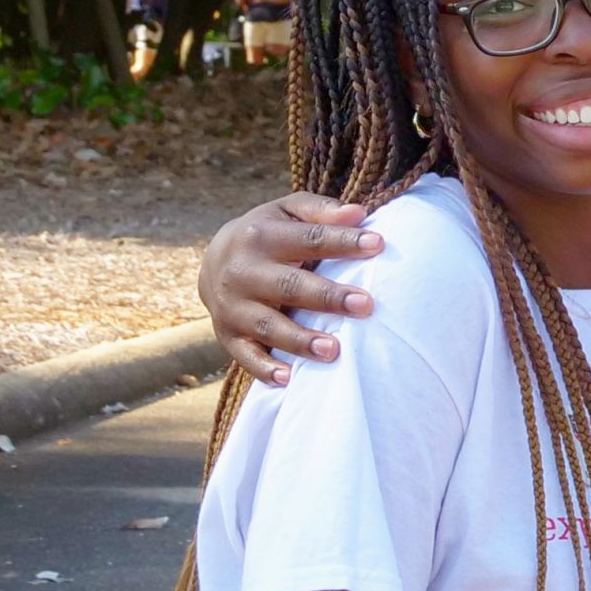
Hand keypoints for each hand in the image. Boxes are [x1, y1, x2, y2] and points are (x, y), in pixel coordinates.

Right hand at [204, 194, 382, 382]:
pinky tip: (290, 379)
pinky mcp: (228, 336)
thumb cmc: (267, 234)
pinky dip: (265, 369)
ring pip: (268, 325)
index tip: (378, 245)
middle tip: (366, 306)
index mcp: (261, 235)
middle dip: (327, 297)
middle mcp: (243, 271)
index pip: (308, 239)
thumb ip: (320, 212)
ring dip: (300, 340)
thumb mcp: (287, 212)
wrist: (212, 263)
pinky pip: (246, 356)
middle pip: (289, 286)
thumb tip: (359, 214)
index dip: (343, 242)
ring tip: (334, 350)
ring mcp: (233, 307)